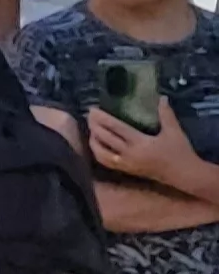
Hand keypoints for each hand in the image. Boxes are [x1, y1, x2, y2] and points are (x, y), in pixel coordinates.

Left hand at [88, 107, 216, 195]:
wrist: (185, 175)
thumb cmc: (180, 152)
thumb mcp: (174, 131)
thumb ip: (166, 114)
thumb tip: (161, 97)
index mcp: (140, 143)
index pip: (116, 128)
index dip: (102, 118)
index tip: (93, 109)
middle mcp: (130, 154)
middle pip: (105, 139)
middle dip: (94, 126)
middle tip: (88, 115)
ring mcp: (127, 164)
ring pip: (102, 153)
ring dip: (93, 141)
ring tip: (90, 129)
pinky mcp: (128, 170)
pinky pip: (107, 162)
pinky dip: (98, 153)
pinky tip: (96, 145)